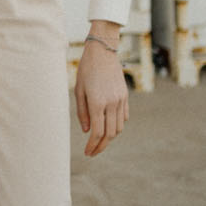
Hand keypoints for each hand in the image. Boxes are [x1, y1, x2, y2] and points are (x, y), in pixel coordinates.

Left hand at [75, 33, 128, 156]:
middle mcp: (111, 103)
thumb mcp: (79, 90)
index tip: (87, 152)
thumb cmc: (86, 70)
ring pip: (118, 127)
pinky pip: (124, 117)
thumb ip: (82, 112)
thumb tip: (88, 131)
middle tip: (93, 152)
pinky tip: (108, 126)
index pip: (97, 132)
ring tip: (99, 139)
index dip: (92, 145)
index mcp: (97, 103)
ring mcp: (121, 100)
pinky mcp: (126, 96)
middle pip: (109, 134)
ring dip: (110, 137)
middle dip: (101, 146)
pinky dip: (117, 125)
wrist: (102, 52)